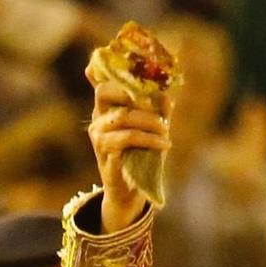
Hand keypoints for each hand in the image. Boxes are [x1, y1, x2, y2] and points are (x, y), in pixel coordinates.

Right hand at [87, 75, 171, 233]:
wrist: (130, 192)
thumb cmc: (140, 158)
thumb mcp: (151, 132)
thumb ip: (157, 113)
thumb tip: (168, 97)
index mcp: (105, 109)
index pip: (101, 83)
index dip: (114, 75)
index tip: (141, 79)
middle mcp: (97, 119)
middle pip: (105, 92)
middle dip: (133, 94)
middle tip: (155, 105)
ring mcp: (98, 135)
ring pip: (123, 116)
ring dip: (149, 121)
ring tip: (166, 130)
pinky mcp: (105, 152)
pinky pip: (129, 137)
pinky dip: (149, 139)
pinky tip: (165, 144)